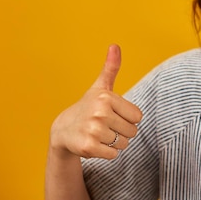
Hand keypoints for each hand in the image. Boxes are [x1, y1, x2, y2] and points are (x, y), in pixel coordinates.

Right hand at [49, 44, 142, 159]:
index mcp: (106, 97)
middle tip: (105, 126)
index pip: (138, 117)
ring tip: (99, 134)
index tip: (113, 114)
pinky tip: (95, 144)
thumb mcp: (100, 87)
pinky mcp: (88, 147)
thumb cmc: (88, 107)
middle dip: (122, 132)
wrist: (62, 130)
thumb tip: (115, 45)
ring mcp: (93, 130)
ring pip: (124, 144)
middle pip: (132, 131)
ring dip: (115, 143)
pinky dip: (107, 153)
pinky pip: (114, 155)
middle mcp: (99, 113)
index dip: (128, 118)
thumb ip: (111, 67)